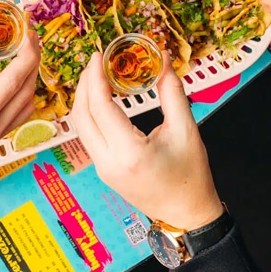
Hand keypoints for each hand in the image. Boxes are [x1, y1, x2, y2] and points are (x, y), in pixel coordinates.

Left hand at [72, 52, 222, 229]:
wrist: (187, 215)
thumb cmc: (191, 176)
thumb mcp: (186, 129)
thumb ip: (172, 91)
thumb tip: (164, 59)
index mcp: (129, 153)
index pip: (101, 108)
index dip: (96, 78)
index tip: (98, 56)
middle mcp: (108, 162)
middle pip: (81, 116)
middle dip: (84, 84)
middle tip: (95, 62)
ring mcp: (101, 168)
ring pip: (79, 126)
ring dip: (84, 99)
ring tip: (96, 76)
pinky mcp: (102, 170)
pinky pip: (87, 136)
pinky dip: (89, 113)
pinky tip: (100, 98)